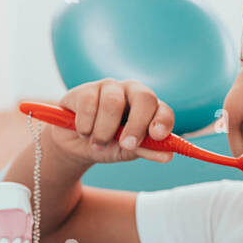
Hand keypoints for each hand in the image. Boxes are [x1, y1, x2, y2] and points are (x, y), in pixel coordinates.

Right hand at [49, 78, 175, 166]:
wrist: (74, 145)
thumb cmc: (106, 145)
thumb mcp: (126, 151)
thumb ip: (146, 150)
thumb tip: (167, 155)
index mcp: (147, 108)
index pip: (162, 109)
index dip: (162, 120)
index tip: (157, 136)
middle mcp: (131, 92)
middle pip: (144, 97)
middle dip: (136, 124)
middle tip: (126, 145)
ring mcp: (108, 88)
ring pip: (113, 103)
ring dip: (104, 131)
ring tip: (98, 144)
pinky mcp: (84, 90)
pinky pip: (88, 105)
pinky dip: (86, 126)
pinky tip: (84, 132)